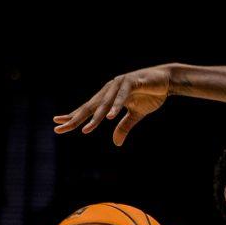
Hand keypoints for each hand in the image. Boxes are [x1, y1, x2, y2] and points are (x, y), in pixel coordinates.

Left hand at [53, 64, 172, 145]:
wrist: (167, 80)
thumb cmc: (150, 95)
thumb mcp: (136, 114)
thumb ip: (124, 126)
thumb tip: (115, 143)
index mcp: (108, 97)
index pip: (88, 109)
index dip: (73, 116)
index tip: (58, 124)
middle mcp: (109, 90)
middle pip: (90, 106)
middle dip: (75, 118)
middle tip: (60, 128)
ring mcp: (119, 84)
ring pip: (104, 103)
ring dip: (95, 117)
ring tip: (86, 130)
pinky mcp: (131, 81)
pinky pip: (121, 96)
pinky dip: (115, 106)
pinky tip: (109, 117)